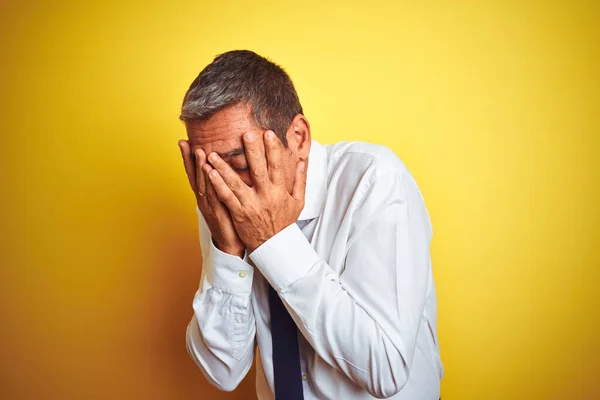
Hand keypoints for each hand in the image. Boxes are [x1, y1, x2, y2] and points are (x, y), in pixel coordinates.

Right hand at [178, 140, 244, 256]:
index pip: (195, 174)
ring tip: (198, 151)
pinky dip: (210, 183)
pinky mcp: (218, 213)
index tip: (184, 142)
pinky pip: (214, 196)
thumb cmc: (230, 222)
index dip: (188, 159)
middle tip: (185, 142)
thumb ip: (223, 185)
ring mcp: (209, 206)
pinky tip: (209, 172)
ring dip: (200, 167)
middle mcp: (203, 200)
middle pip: (194, 176)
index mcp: (204, 196)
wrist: (231, 245)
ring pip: (203, 184)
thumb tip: (225, 168)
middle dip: (189, 159)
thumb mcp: (225, 200)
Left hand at [203, 130, 306, 252]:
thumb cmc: (284, 222)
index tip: (269, 134)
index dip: (273, 149)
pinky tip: (209, 172)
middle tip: (245, 135)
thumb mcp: (298, 201)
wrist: (274, 246)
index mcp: (279, 191)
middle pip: (258, 171)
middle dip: (251, 152)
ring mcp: (250, 205)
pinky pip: (226, 197)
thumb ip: (300, 180)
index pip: (276, 166)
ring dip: (224, 167)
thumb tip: (303, 161)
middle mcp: (265, 197)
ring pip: (236, 183)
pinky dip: (217, 184)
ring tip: (213, 153)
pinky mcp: (238, 214)